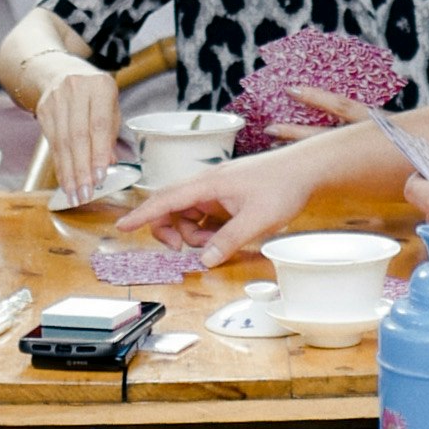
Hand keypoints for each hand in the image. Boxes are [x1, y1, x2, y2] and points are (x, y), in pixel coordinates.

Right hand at [35, 65, 122, 204]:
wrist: (60, 71)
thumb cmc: (93, 94)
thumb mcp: (110, 106)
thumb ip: (111, 134)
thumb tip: (110, 164)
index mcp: (100, 86)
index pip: (99, 125)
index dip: (99, 153)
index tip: (100, 178)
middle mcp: (76, 89)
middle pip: (78, 137)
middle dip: (82, 170)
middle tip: (85, 194)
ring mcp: (56, 99)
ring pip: (62, 143)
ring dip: (69, 173)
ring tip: (74, 194)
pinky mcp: (43, 110)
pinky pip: (52, 144)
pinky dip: (59, 165)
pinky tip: (64, 181)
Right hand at [117, 147, 324, 266]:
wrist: (306, 168)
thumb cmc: (283, 185)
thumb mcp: (257, 220)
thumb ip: (228, 241)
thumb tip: (203, 260)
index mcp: (208, 184)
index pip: (166, 200)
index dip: (142, 214)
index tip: (122, 226)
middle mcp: (207, 185)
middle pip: (172, 209)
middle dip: (172, 232)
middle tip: (184, 250)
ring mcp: (216, 191)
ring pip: (189, 216)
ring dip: (196, 234)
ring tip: (220, 243)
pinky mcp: (226, 197)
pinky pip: (206, 216)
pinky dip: (210, 230)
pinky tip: (228, 236)